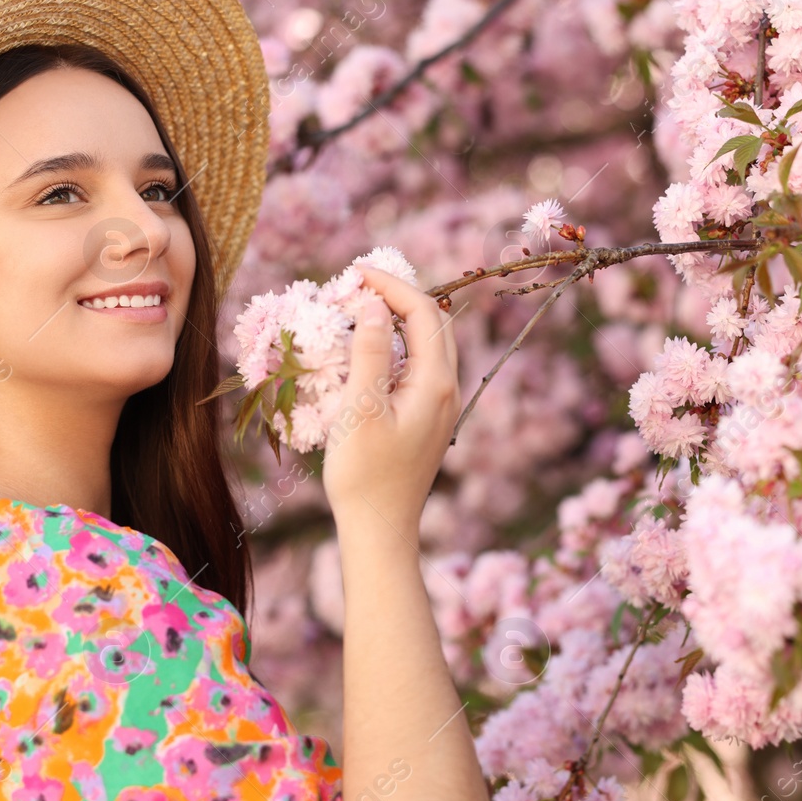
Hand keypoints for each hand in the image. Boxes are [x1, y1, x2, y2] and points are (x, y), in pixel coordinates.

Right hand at [321, 264, 460, 537]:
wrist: (380, 529)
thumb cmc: (365, 474)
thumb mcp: (360, 409)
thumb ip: (368, 352)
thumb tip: (372, 304)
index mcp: (436, 383)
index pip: (423, 312)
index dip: (391, 284)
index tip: (355, 271)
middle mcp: (447, 388)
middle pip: (432, 322)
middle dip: (397, 294)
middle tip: (356, 282)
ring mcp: (440, 404)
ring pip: (427, 343)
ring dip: (396, 317)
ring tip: (358, 306)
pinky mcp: (427, 418)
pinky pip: (417, 364)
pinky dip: (394, 343)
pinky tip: (367, 347)